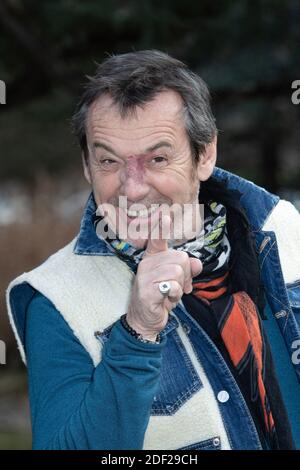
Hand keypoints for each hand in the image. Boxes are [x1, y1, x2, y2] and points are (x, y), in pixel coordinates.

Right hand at [126, 214, 201, 340]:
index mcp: (152, 258)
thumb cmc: (160, 298)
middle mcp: (146, 264)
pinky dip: (175, 295)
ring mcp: (144, 278)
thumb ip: (187, 270)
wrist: (145, 320)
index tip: (165, 215)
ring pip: (177, 271)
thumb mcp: (177, 282)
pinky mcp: (146, 292)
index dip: (161, 227)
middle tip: (179, 287)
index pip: (156, 238)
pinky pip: (171, 286)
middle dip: (185, 275)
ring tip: (171, 294)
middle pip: (180, 258)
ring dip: (180, 287)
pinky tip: (167, 300)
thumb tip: (197, 263)